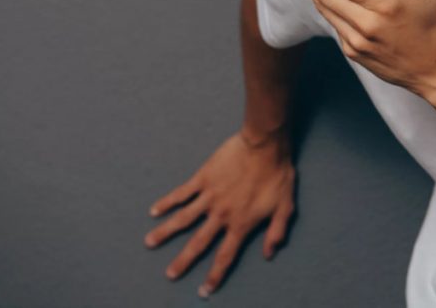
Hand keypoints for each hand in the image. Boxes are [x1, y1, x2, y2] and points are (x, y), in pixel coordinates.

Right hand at [144, 130, 294, 297]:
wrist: (265, 145)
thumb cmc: (278, 174)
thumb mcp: (286, 206)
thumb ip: (276, 231)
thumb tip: (269, 254)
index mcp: (241, 223)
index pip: (226, 255)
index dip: (215, 275)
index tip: (204, 291)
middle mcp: (221, 214)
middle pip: (198, 243)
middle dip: (183, 261)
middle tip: (170, 275)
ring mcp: (210, 196)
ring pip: (183, 219)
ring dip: (165, 232)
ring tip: (149, 243)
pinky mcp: (203, 178)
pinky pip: (182, 193)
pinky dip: (167, 202)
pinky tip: (153, 210)